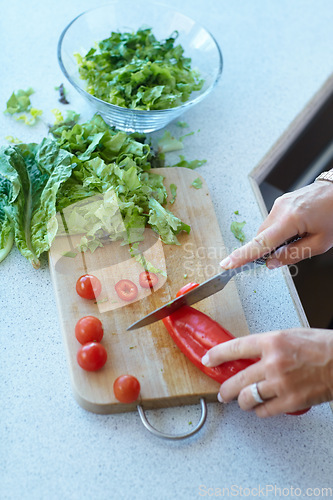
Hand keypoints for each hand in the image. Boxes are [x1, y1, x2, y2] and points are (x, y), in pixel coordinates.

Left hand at [202, 328, 332, 416]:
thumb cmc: (321, 346)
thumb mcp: (290, 335)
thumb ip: (268, 345)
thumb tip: (250, 355)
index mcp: (272, 341)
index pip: (235, 347)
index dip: (217, 355)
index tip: (208, 360)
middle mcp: (273, 362)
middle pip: (237, 380)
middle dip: (225, 389)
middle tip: (222, 392)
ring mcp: (281, 383)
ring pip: (248, 398)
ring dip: (242, 402)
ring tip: (241, 402)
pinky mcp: (291, 401)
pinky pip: (265, 411)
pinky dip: (260, 411)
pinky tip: (261, 407)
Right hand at [220, 181, 332, 268]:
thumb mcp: (320, 242)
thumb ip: (293, 254)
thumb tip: (272, 262)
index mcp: (290, 219)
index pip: (260, 243)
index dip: (242, 256)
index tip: (227, 264)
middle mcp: (280, 209)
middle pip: (263, 237)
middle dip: (269, 249)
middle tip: (286, 254)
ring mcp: (280, 203)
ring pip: (268, 230)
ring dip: (277, 239)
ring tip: (300, 236)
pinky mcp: (282, 201)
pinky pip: (274, 221)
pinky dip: (280, 230)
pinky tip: (298, 228)